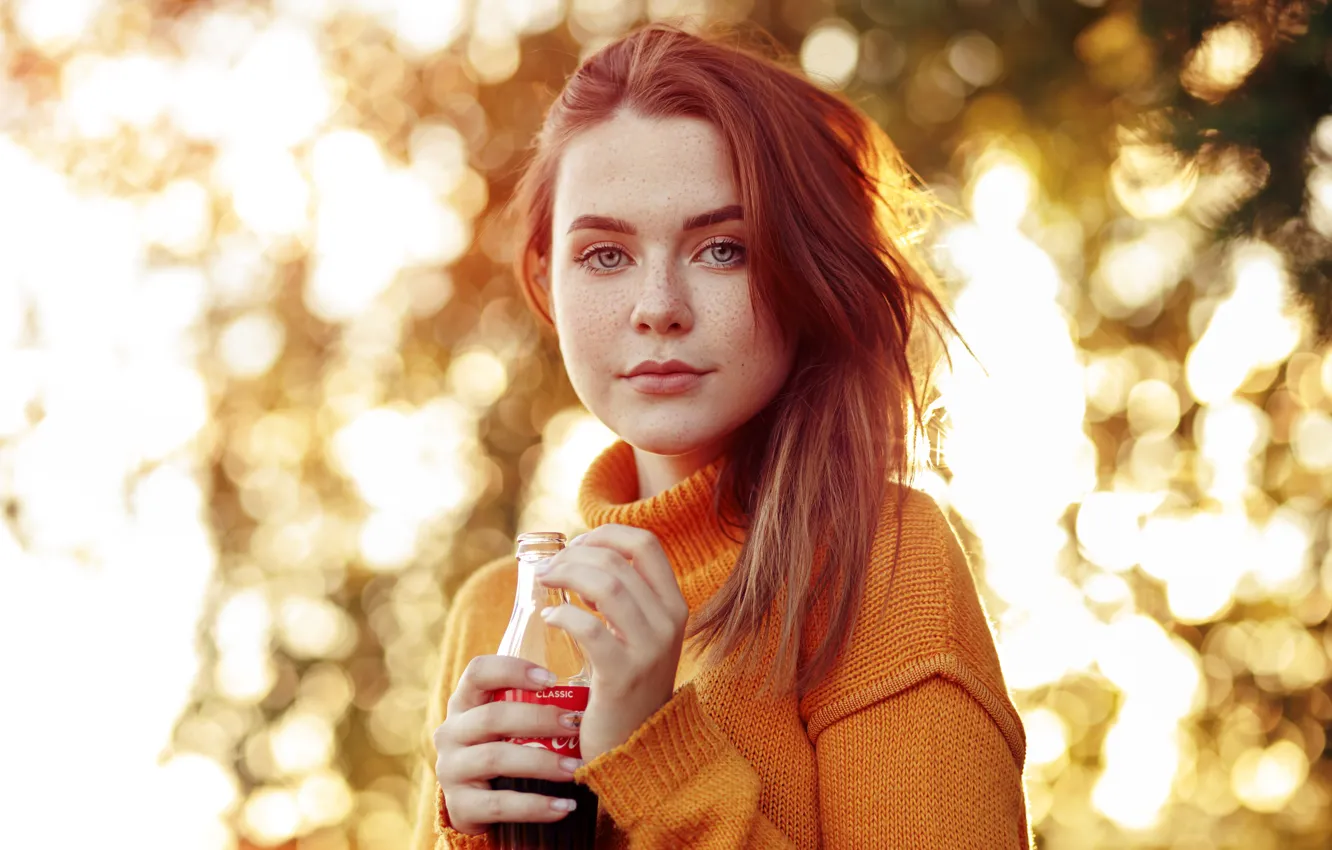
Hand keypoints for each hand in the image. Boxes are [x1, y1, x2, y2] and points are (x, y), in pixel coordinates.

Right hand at [432, 655, 587, 834]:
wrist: (473, 806)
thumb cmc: (501, 750)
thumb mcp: (504, 724)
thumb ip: (529, 705)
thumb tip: (586, 693)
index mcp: (464, 703)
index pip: (478, 672)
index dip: (512, 670)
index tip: (551, 679)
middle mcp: (451, 732)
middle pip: (492, 716)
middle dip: (539, 719)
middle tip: (575, 724)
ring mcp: (450, 769)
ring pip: (496, 758)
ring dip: (542, 763)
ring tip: (575, 769)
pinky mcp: (458, 806)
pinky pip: (499, 805)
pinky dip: (535, 806)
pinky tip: (563, 807)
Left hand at [535, 524, 688, 763]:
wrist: (634, 748)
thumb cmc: (624, 685)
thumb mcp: (636, 635)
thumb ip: (620, 599)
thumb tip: (576, 556)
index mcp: (673, 605)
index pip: (646, 543)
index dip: (606, 534)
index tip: (576, 544)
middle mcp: (669, 622)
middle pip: (618, 561)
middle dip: (574, 555)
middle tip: (548, 569)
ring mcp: (650, 649)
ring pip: (606, 585)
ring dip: (566, 575)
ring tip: (544, 583)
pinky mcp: (623, 674)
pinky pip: (590, 628)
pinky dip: (564, 614)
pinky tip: (549, 616)